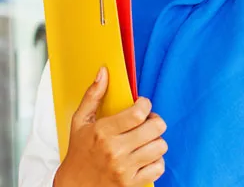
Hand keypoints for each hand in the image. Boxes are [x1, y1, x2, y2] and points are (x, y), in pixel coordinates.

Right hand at [53, 67, 167, 186]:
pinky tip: (145, 157)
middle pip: (155, 127)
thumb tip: (103, 71)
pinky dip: (156, 161)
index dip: (145, 105)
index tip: (142, 105)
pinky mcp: (131, 185)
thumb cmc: (79, 152)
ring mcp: (124, 169)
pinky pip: (159, 167)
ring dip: (156, 141)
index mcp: (103, 132)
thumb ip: (93, 95)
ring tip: (145, 140)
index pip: (138, 113)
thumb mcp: (80, 121)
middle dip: (155, 121)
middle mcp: (115, 151)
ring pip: (160, 146)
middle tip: (147, 122)